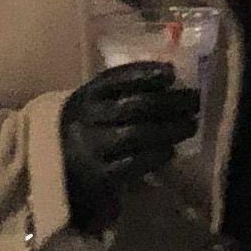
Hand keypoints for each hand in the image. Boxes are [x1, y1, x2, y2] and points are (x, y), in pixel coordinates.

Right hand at [58, 61, 202, 232]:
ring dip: (169, 128)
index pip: (115, 78)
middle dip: (169, 101)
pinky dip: (155, 155)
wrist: (56, 175)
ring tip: (191, 124)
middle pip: (133, 105)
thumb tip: (168, 76)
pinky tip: (170, 150)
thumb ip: (120, 93)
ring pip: (136, 134)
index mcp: (84, 96)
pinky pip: (133, 163)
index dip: (144, 72)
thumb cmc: (85, 132)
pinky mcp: (99, 177)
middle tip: (194, 100)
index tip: (171, 72)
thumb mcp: (92, 107)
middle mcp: (85, 119)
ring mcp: (91, 148)